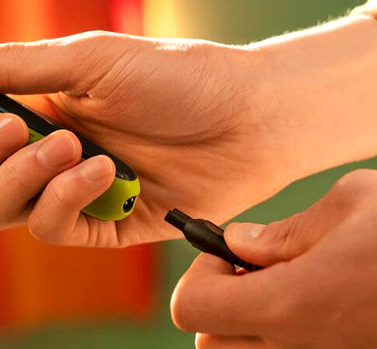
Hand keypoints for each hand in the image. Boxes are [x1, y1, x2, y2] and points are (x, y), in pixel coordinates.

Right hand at [0, 30, 288, 246]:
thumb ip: (10, 65)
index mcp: (21, 107)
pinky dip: (66, 200)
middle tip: (13, 124)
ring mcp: (61, 192)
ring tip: (71, 144)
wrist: (245, 116)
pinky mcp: (96, 225)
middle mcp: (31, 154)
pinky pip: (50, 229)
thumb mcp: (87, 59)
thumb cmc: (169, 75)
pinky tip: (103, 172)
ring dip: (20, 178)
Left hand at [171, 169, 376, 348]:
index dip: (198, 274)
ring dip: (247, 322)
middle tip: (259, 270)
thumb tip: (239, 241)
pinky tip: (319, 305)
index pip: (188, 306)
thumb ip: (284, 229)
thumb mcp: (353, 206)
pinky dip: (281, 335)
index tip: (229, 252)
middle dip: (218, 301)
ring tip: (290, 289)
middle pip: (209, 340)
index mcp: (286, 304)